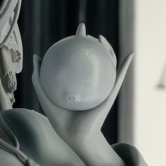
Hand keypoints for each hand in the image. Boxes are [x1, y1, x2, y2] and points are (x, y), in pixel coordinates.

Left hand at [31, 26, 131, 165]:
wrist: (75, 136)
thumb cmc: (60, 120)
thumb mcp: (45, 96)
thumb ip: (39, 78)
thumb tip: (36, 56)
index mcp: (78, 81)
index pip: (79, 57)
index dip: (79, 41)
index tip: (78, 29)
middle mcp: (91, 82)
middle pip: (94, 56)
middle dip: (91, 41)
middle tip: (85, 31)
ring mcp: (102, 86)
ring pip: (108, 62)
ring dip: (108, 48)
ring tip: (101, 39)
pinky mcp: (110, 93)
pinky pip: (119, 77)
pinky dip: (125, 65)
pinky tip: (129, 54)